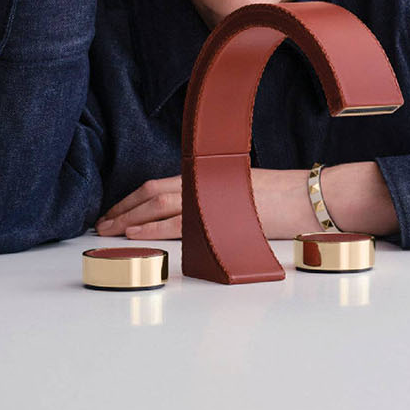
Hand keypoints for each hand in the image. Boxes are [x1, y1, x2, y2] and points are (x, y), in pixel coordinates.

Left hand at [94, 169, 313, 240]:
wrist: (309, 196)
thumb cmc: (284, 196)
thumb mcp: (241, 190)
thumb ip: (213, 197)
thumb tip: (191, 212)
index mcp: (208, 175)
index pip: (159, 184)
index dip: (131, 199)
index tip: (114, 212)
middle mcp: (205, 181)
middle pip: (152, 193)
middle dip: (122, 210)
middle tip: (100, 224)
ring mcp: (211, 197)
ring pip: (158, 206)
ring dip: (129, 219)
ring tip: (108, 231)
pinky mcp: (220, 216)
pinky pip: (178, 223)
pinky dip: (153, 228)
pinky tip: (135, 234)